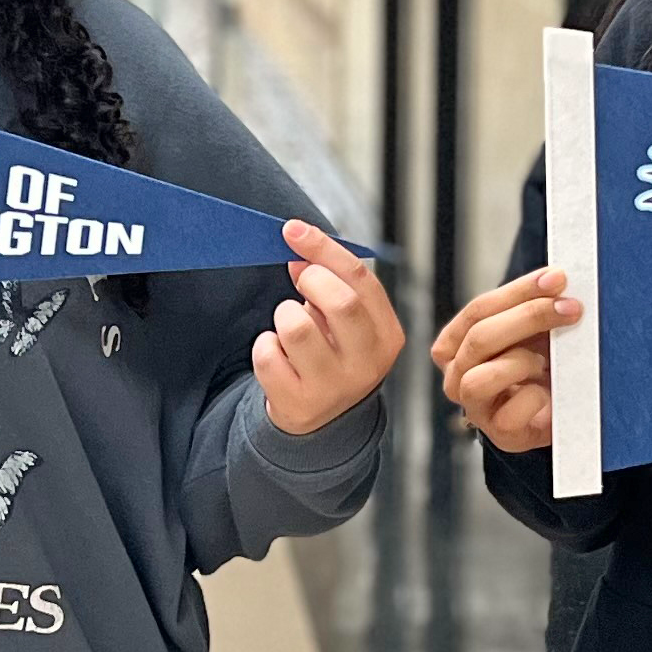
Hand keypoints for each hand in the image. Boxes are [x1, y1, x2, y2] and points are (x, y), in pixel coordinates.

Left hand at [256, 222, 405, 435]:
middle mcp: (367, 364)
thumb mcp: (348, 322)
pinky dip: (265, 345)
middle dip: (311, 281)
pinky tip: (278, 354)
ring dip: (285, 315)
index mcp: (387, 335)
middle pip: (341, 302)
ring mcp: (334, 387)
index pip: (361, 279)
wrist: (321, 420)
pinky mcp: (298, 403)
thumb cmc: (334, 355)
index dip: (324, 248)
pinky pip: (267, 354)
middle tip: (300, 282)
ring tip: (290, 326)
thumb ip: (334, 284)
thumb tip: (299, 250)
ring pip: (297, 327)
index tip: (293, 230)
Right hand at [430, 266, 580, 454]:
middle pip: (479, 338)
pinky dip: (533, 398)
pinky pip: (508, 413)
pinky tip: (547, 393)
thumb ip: (535, 305)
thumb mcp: (534, 331)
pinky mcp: (499, 433)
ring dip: (520, 362)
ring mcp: (475, 406)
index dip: (518, 291)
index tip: (556, 279)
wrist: (561, 413)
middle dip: (528, 317)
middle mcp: (457, 375)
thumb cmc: (542, 368)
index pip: (478, 310)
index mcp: (456, 345)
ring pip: (479, 378)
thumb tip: (557, 280)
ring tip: (546, 361)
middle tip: (570, 308)